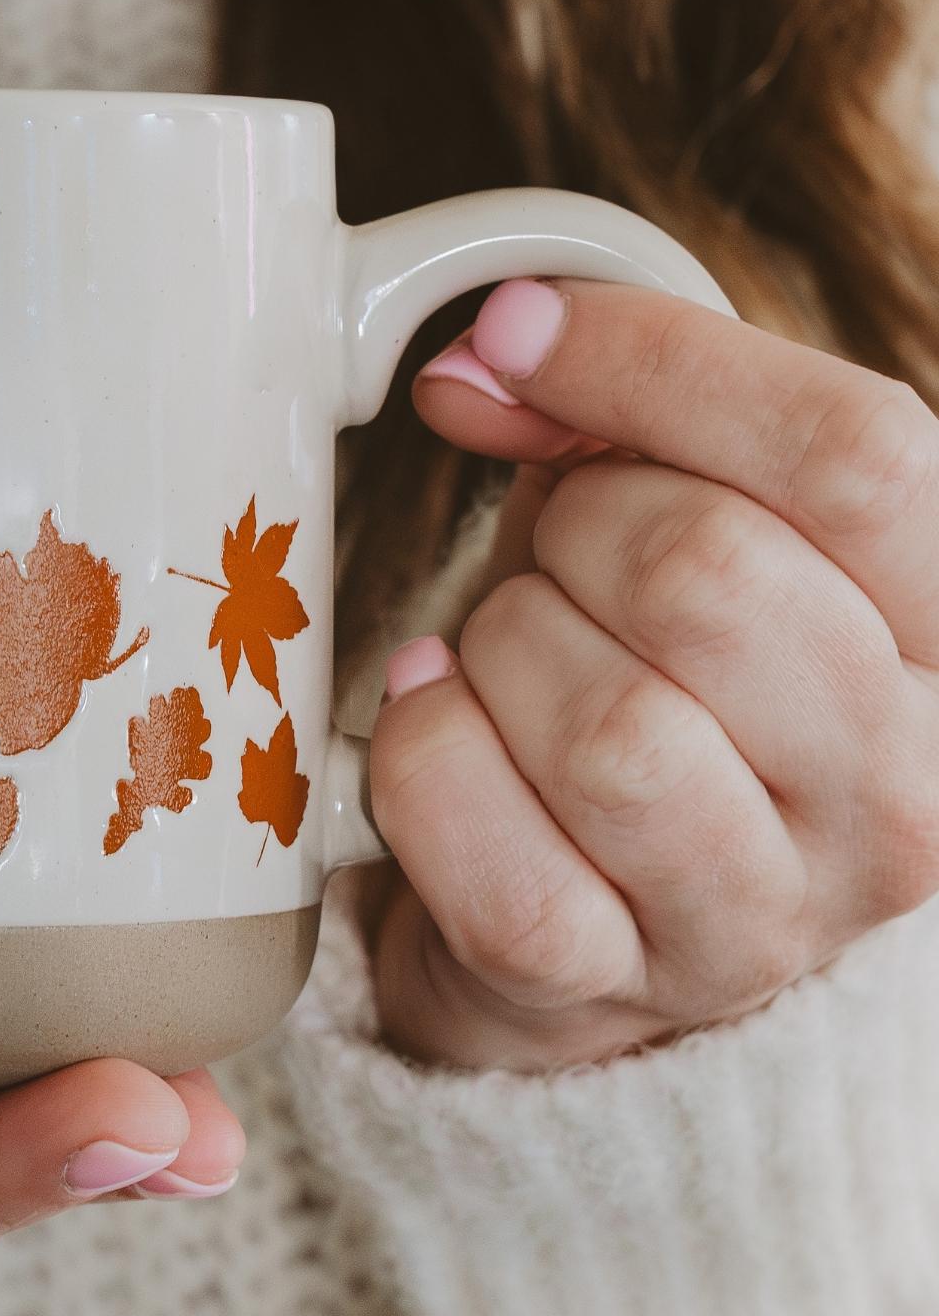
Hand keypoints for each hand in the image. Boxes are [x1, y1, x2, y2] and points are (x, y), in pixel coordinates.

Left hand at [366, 275, 938, 1068]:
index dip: (657, 361)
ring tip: (511, 654)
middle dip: (574, 526)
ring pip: (601, 725)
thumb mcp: (670, 511)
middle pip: (705, 575)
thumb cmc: (644, 666)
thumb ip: (618, 410)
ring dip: (501, 645)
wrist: (592, 894)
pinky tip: (443, 717)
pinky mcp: (605, 981)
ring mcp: (761, 913)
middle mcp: (899, 794)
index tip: (516, 334)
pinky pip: (480, 834)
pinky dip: (423, 746)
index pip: (861, 455)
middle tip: (556, 555)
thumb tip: (490, 355)